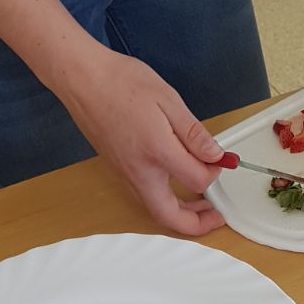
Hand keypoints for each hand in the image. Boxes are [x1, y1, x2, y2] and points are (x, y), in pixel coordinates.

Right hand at [59, 46, 227, 235]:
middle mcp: (138, 171)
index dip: (215, 172)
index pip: (196, 180)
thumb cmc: (120, 82)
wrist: (82, 79)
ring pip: (154, 208)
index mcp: (157, 152)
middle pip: (168, 216)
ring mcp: (124, 172)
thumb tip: (215, 154)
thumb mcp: (168, 100)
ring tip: (199, 203)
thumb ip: (194, 133)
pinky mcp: (117, 168)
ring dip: (179, 213)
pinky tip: (173, 179)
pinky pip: (143, 193)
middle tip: (214, 216)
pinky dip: (163, 197)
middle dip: (195, 224)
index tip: (221, 160)